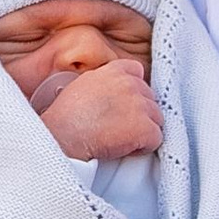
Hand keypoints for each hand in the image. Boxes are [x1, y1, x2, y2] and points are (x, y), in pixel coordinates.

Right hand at [38, 59, 162, 161]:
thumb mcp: (82, 85)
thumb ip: (104, 83)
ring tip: (120, 138)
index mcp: (113, 72)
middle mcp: (129, 84)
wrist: (62, 136)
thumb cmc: (65, 117)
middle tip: (118, 126)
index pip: (137, 70)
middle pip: (150, 98)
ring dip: (143, 130)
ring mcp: (139, 105)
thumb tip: (114, 93)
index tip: (125, 103)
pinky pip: (156, 139)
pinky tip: (124, 148)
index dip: (134, 89)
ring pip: (156, 119)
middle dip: (139, 113)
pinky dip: (144, 147)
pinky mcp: (144, 128)